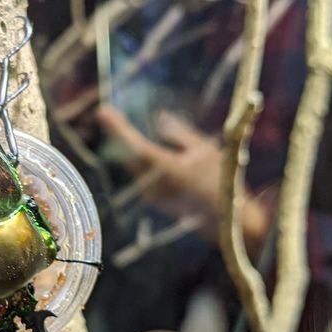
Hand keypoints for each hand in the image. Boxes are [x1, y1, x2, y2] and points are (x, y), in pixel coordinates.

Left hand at [97, 106, 269, 253]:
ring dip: (124, 147)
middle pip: (126, 156)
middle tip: (107, 114)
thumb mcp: (205, 150)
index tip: (103, 111)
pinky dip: (134, 159)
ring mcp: (152, 196)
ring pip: (131, 165)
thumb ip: (179, 133)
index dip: (118, 129)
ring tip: (119, 126)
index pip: (136, 147)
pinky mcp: (153, 201)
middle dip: (117, 135)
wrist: (228, 220)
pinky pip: (138, 174)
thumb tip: (159, 116)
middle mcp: (155, 185)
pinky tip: (135, 148)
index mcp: (169, 170)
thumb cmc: (222, 181)